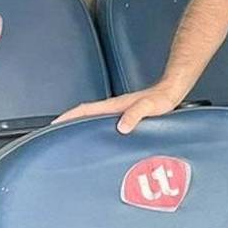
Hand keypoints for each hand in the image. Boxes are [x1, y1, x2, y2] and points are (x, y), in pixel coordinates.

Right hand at [52, 84, 182, 133]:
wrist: (172, 91)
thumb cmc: (162, 98)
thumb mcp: (149, 107)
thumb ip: (135, 114)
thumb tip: (122, 126)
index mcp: (115, 105)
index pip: (86, 110)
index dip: (70, 116)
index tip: (55, 123)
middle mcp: (114, 107)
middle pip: (86, 113)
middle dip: (70, 121)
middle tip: (57, 132)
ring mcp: (120, 110)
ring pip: (95, 117)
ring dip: (82, 124)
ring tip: (72, 136)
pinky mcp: (128, 114)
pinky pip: (106, 120)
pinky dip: (97, 126)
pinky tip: (100, 135)